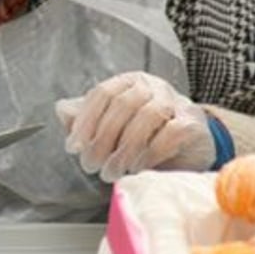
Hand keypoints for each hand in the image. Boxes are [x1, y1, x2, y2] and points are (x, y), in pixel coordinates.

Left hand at [55, 71, 214, 180]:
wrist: (189, 146)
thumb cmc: (145, 134)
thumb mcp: (112, 126)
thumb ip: (86, 118)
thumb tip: (61, 110)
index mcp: (129, 82)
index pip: (102, 93)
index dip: (85, 120)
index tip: (73, 147)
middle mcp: (153, 86)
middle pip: (123, 104)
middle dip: (103, 139)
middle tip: (92, 166)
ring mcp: (176, 102)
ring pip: (148, 115)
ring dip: (125, 148)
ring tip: (113, 171)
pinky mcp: (193, 123)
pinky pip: (171, 132)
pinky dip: (150, 152)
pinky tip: (138, 167)